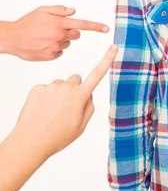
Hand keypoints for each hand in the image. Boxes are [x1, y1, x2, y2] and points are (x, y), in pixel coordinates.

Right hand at [0, 5, 109, 60]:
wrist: (12, 38)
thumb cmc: (27, 23)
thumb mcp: (42, 10)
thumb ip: (59, 10)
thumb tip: (73, 11)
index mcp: (59, 23)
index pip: (83, 24)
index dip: (96, 26)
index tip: (106, 29)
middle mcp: (60, 35)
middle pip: (76, 34)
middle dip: (71, 31)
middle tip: (57, 29)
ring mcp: (55, 47)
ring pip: (67, 43)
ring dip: (61, 40)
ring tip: (46, 37)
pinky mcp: (51, 56)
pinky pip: (59, 52)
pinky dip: (54, 48)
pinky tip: (43, 44)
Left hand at [12, 44, 117, 160]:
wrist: (29, 143)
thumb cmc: (57, 137)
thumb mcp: (80, 126)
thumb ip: (89, 107)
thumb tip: (88, 94)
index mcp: (80, 97)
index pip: (97, 74)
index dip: (107, 59)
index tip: (114, 47)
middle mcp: (66, 87)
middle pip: (75, 79)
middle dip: (74, 88)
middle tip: (66, 107)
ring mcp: (51, 86)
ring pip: (59, 85)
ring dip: (58, 95)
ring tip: (51, 113)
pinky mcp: (37, 88)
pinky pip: (45, 89)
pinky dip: (44, 98)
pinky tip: (41, 111)